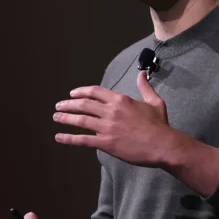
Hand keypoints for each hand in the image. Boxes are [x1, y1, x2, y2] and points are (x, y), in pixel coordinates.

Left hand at [54, 70, 179, 166]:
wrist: (162, 144)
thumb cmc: (159, 124)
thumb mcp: (154, 101)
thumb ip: (145, 87)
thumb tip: (142, 73)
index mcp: (120, 100)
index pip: (95, 92)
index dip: (82, 92)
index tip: (73, 94)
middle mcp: (110, 111)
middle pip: (84, 104)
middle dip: (69, 104)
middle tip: (59, 105)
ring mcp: (106, 127)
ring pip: (81, 120)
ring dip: (66, 117)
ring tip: (56, 117)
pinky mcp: (105, 142)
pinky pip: (83, 140)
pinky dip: (69, 138)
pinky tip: (59, 137)